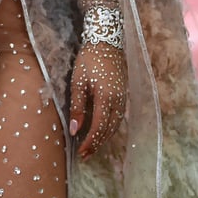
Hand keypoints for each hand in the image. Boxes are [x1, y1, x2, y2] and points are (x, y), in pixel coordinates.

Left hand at [69, 43, 126, 157]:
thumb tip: (74, 129)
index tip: (81, 152)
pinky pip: (118, 117)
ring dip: (104, 138)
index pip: (99, 127)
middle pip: (109, 129)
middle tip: (85, 155)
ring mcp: (123, 98)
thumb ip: (77, 106)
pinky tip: (101, 131)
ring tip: (92, 146)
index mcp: (106, 97)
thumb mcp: (78, 81)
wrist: (107, 42)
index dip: (90, 141)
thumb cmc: (89, 59)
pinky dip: (110, 128)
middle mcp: (118, 101)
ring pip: (115, 125)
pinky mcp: (124, 95)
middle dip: (97, 143)